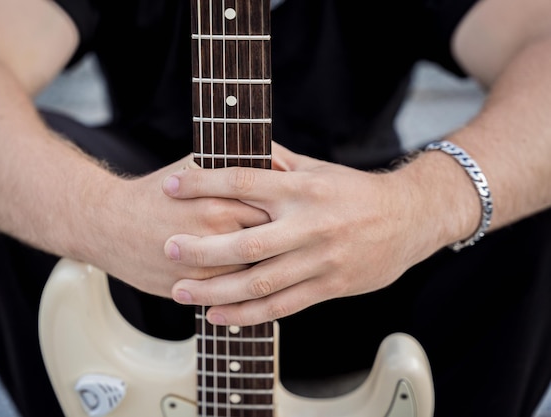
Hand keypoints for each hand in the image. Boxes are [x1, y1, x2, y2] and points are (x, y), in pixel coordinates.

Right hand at [83, 154, 270, 297]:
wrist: (108, 224)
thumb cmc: (157, 192)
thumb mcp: (194, 166)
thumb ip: (233, 166)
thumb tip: (274, 163)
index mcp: (221, 202)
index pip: (274, 212)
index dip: (286, 215)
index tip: (291, 214)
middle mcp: (216, 237)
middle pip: (270, 246)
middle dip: (282, 244)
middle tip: (288, 240)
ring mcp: (203, 268)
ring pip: (254, 275)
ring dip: (266, 269)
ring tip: (273, 260)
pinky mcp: (191, 289)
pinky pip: (230, 294)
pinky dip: (243, 288)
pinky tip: (247, 277)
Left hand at [162, 144, 439, 325]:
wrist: (409, 219)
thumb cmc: (355, 191)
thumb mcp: (319, 168)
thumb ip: (279, 162)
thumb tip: (241, 147)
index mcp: (303, 188)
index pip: (244, 181)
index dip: (204, 183)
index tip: (171, 185)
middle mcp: (310, 224)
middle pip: (247, 241)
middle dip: (202, 248)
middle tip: (168, 250)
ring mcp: (320, 260)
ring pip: (261, 282)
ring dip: (217, 290)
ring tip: (181, 292)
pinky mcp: (330, 287)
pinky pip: (283, 306)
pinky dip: (248, 314)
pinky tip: (219, 315)